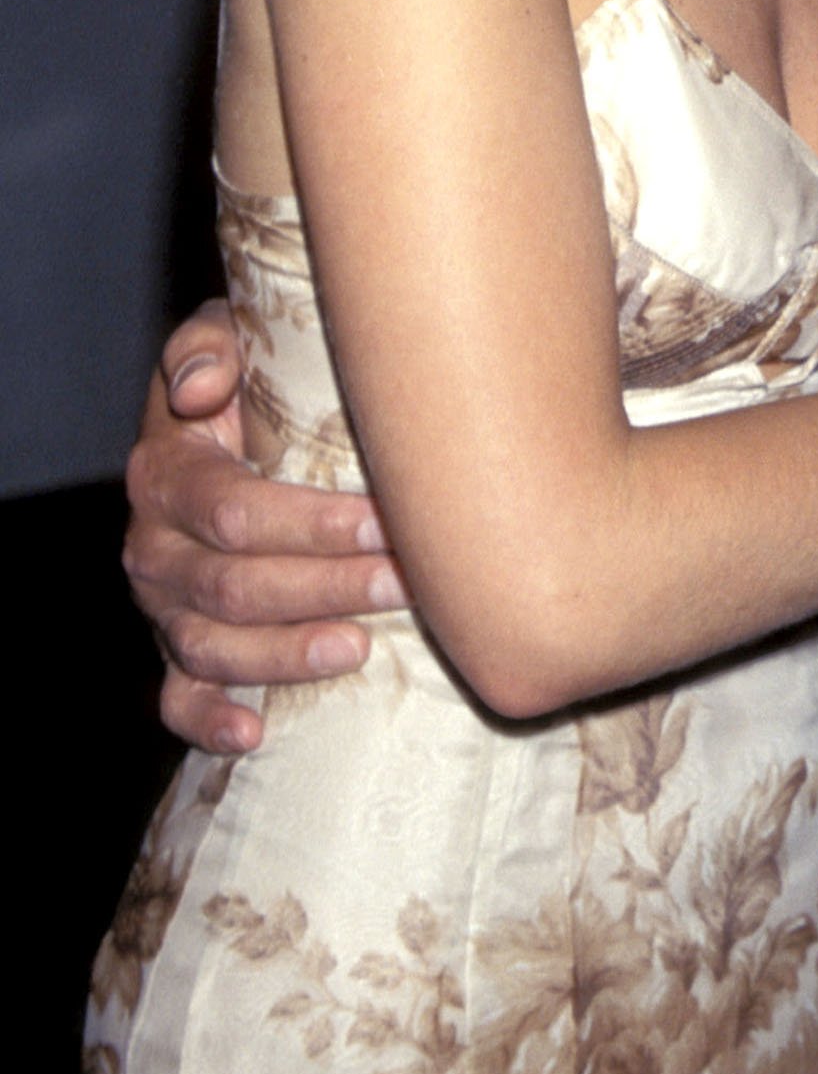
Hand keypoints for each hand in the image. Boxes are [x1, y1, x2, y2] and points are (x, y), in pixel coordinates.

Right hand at [125, 300, 406, 753]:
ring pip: (216, 647)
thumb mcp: (222, 342)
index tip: (389, 523)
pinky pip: (180, 700)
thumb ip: (206, 347)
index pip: (236, 512)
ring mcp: (163, 606)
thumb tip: (202, 386)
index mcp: (166, 474)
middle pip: (235, 585)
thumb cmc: (245, 383)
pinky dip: (212, 721)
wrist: (226, 424)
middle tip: (406, 583)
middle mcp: (154, 547)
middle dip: (326, 587)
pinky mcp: (175, 650)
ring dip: (288, 654)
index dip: (315, 525)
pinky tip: (256, 732)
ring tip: (361, 648)